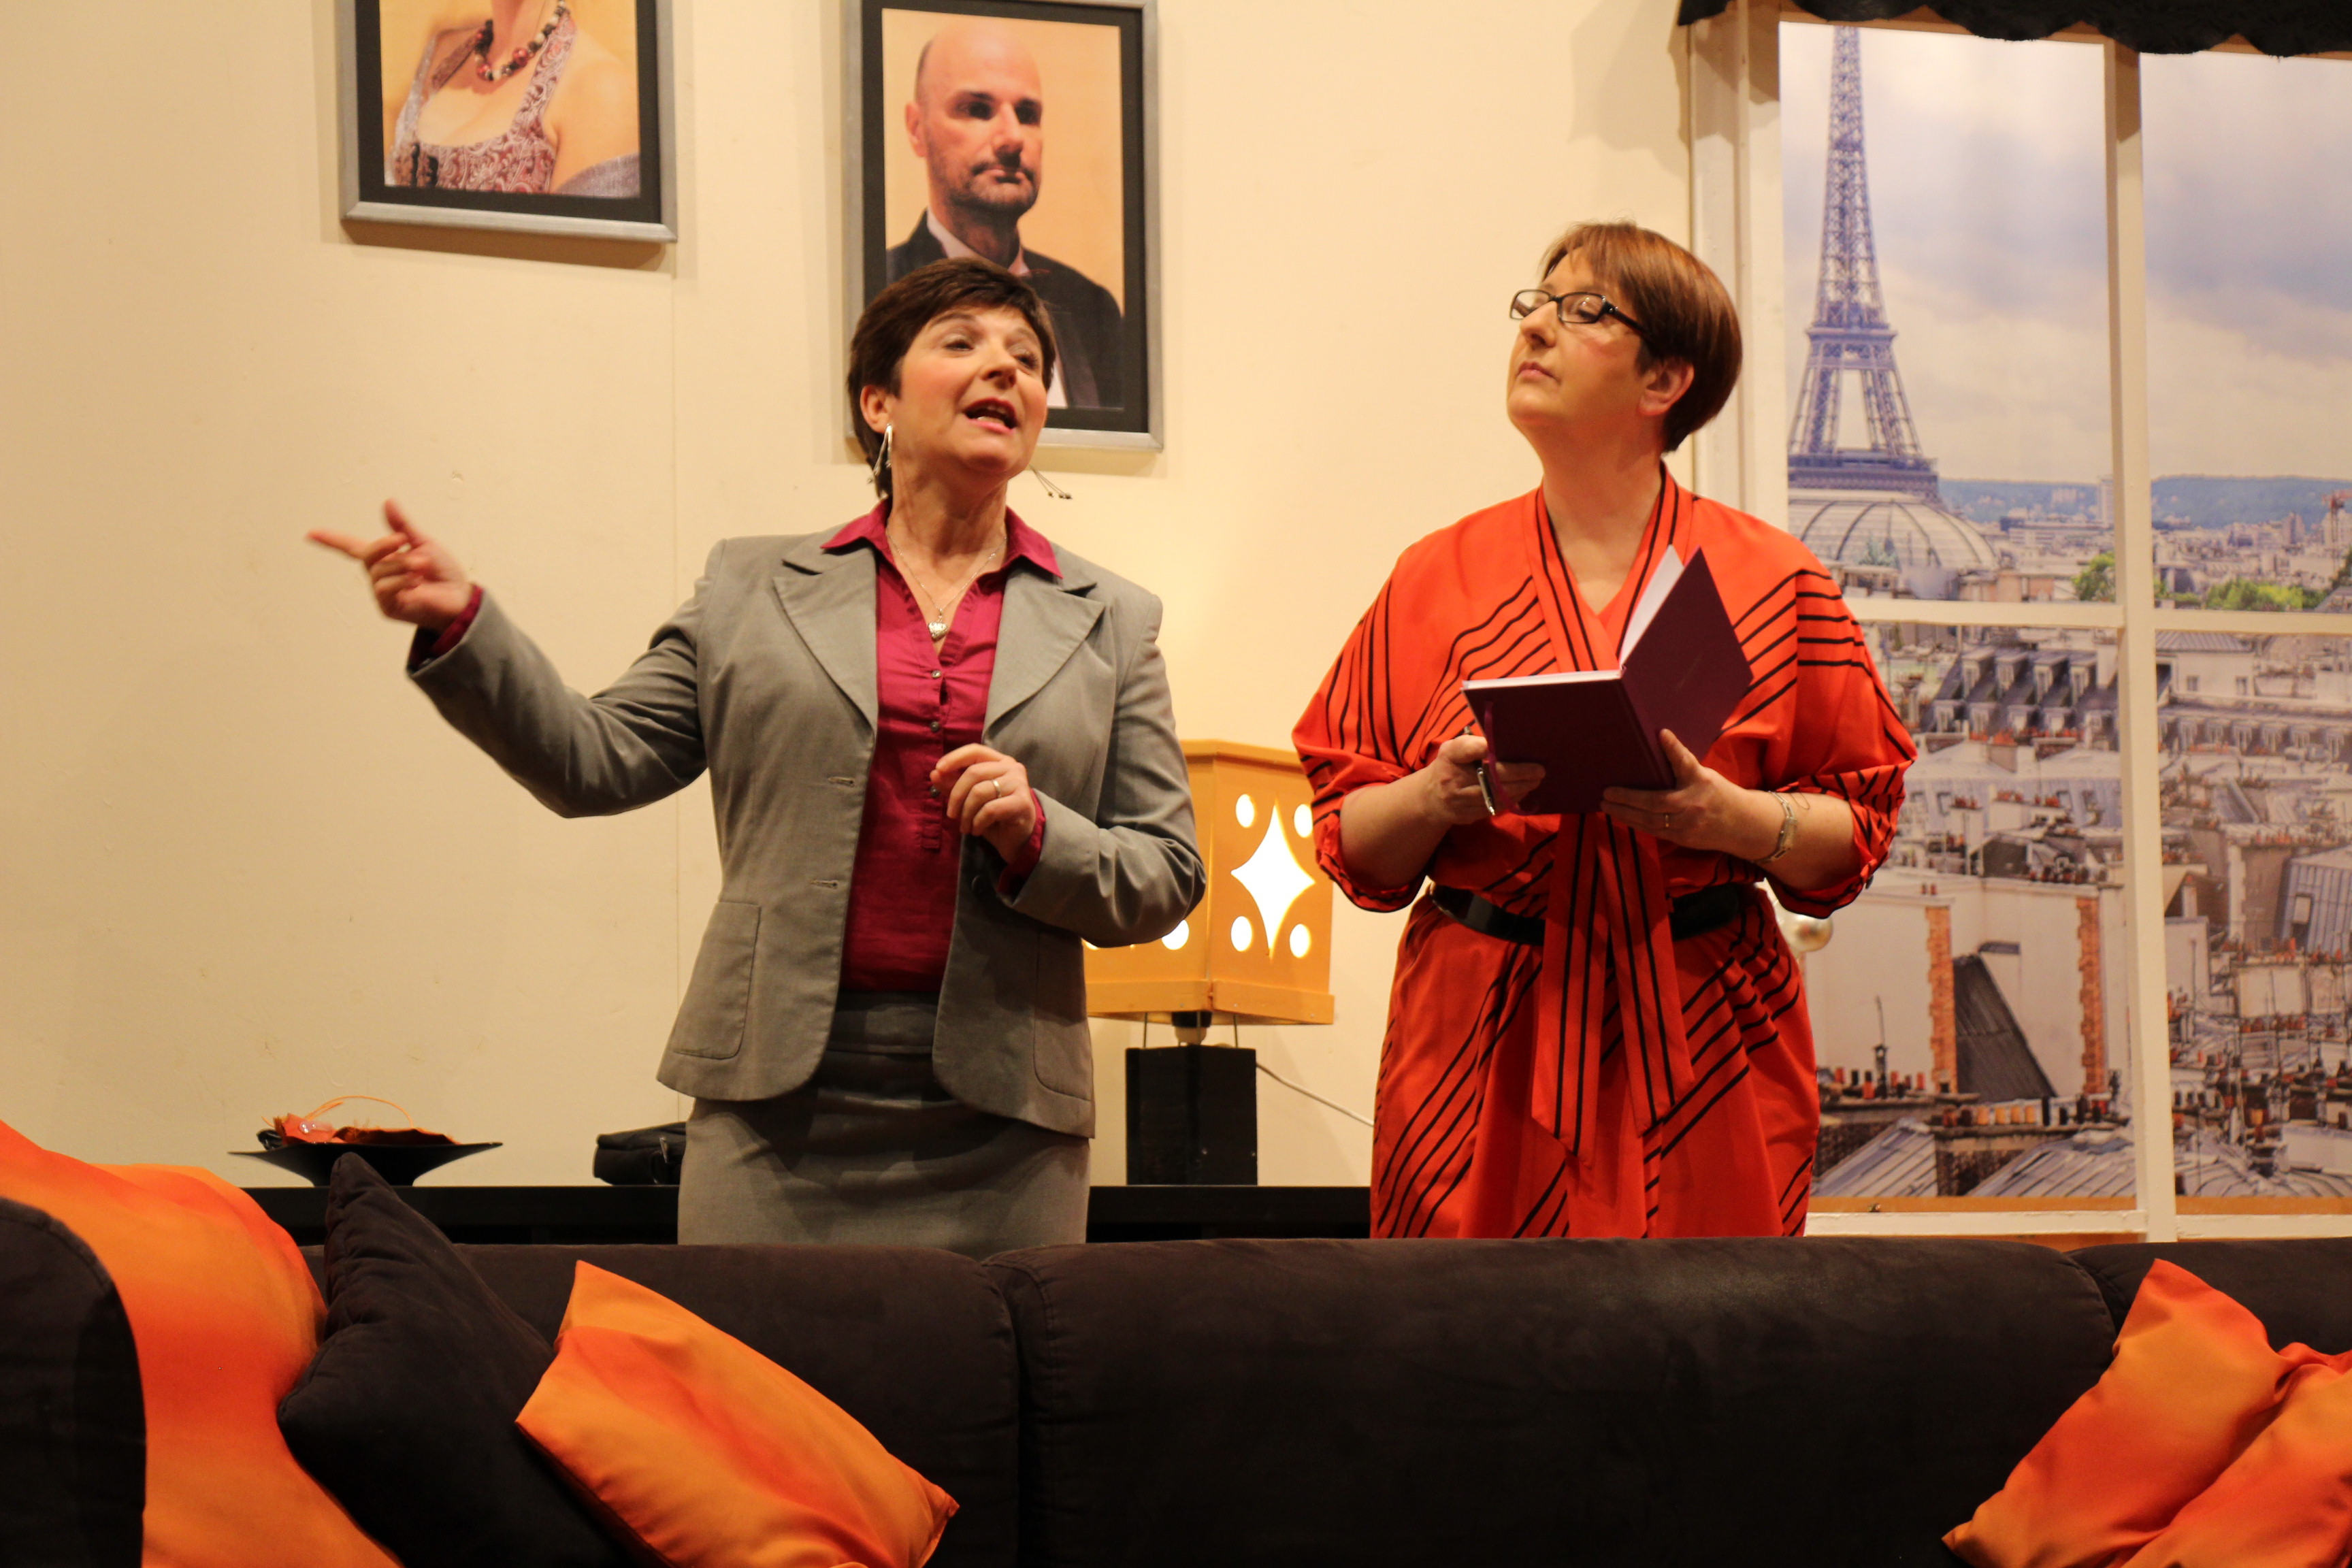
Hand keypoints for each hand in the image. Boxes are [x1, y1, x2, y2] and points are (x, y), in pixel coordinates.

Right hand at [307, 500, 473, 630]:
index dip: (331, 540)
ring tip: (422, 567)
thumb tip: (388, 501)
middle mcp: (380, 575)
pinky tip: (416, 581)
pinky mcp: (388, 607)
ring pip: (378, 571)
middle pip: (367, 555)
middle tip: (405, 541)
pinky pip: (383, 589)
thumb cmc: (444, 573)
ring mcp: (382, 593)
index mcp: (385, 558)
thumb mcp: (424, 543)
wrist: (460, 598)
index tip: (310, 533)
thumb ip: (403, 525)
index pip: (351, 547)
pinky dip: (400, 581)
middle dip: (384, 546)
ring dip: (401, 565)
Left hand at [933, 744, 1038, 859]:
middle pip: (973, 773)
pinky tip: (977, 830)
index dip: (954, 758)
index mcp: (999, 761)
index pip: (975, 750)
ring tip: (965, 827)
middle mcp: (1011, 767)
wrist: (1017, 838)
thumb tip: (934, 774)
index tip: (938, 770)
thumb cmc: (993, 816)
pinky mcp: (1022, 802)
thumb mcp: (969, 798)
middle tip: (951, 815)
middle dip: (956, 796)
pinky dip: (978, 822)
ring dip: (966, 814)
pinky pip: (990, 809)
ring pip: (979, 792)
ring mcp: (1019, 783)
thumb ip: (953, 784)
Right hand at [1420, 733, 1543, 825]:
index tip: (1504, 746)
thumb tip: (1505, 741)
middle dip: (1519, 774)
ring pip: (1496, 796)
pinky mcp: (1466, 816)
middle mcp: (1452, 779)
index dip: (1485, 747)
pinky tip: (1521, 792)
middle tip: (1539, 771)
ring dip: (1520, 789)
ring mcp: (1459, 801)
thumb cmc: (1450, 766)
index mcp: (1450, 756)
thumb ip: (1474, 744)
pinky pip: (1494, 808)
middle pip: (1491, 777)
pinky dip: (1511, 800)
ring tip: (1534, 781)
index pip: (1467, 749)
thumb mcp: (1454, 750)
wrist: (1430, 799)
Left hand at [1602, 730, 1777, 856]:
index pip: (1685, 762)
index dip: (1674, 748)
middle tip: (1605, 793)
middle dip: (1627, 798)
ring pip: (1650, 821)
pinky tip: (1622, 817)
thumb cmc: (1718, 795)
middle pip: (1655, 802)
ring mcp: (1687, 825)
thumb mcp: (1704, 775)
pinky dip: (1636, 824)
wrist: (1742, 826)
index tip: (1662, 733)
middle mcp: (1693, 804)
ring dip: (1625, 814)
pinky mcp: (1683, 839)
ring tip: (1606, 806)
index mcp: (1701, 782)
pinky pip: (1655, 831)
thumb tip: (1660, 739)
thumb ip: (1682, 763)